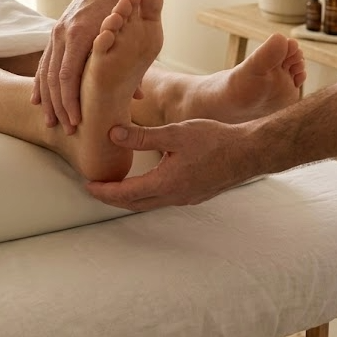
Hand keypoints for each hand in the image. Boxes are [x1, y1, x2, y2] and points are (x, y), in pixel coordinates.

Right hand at [31, 0, 124, 133]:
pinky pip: (43, 62)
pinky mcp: (56, 33)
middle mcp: (64, 34)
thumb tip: (137, 98)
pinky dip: (40, 83)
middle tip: (65, 130)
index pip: (68, 76)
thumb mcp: (130, 33)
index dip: (70, 101)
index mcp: (80, 35)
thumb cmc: (124, 8)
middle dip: (58, 107)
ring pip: (45, 72)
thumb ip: (131, 64)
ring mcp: (57, 33)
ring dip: (47, 99)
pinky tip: (36, 100)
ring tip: (50, 122)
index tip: (76, 121)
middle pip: (54, 78)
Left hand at [85, 119, 246, 208]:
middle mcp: (174, 196)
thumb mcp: (175, 133)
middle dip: (112, 198)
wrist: (249, 153)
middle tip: (96, 189)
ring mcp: (186, 198)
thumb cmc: (214, 140)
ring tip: (117, 186)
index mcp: (165, 183)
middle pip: (134, 204)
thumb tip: (113, 135)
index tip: (88, 186)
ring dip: (130, 197)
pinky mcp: (195, 194)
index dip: (104, 191)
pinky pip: (164, 199)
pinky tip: (148, 182)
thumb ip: (143, 136)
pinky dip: (148, 194)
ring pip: (150, 203)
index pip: (125, 194)